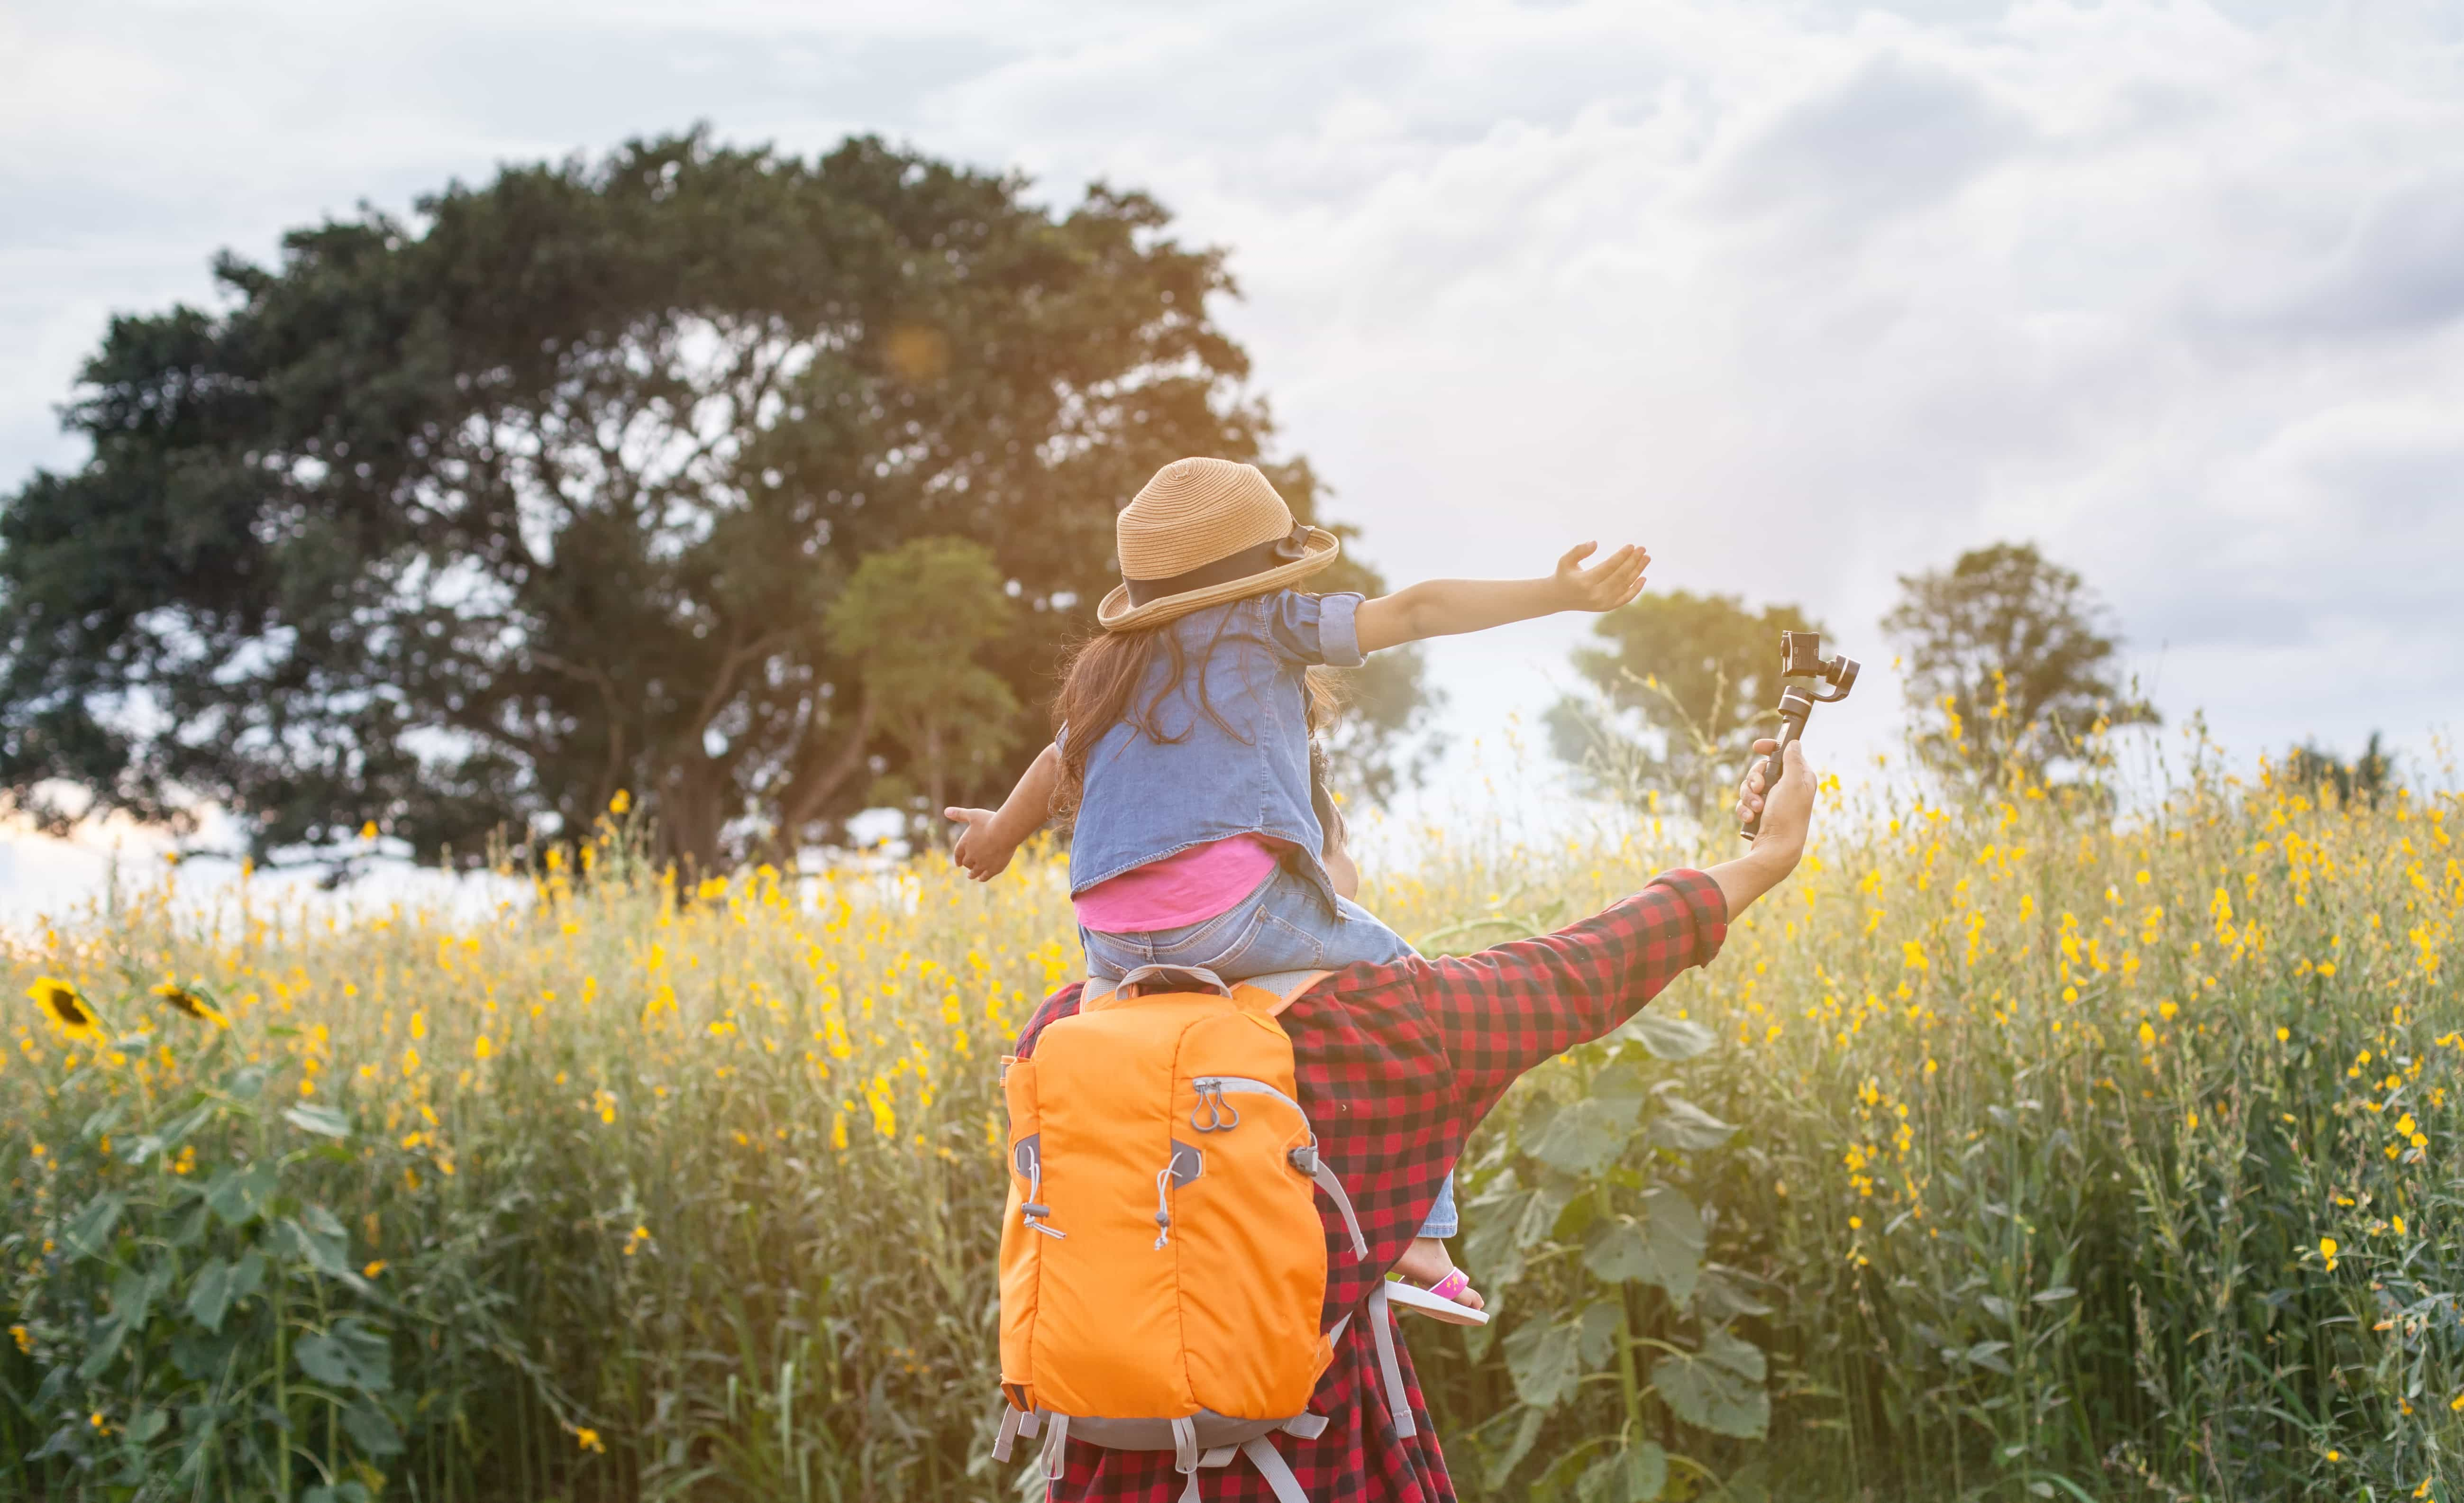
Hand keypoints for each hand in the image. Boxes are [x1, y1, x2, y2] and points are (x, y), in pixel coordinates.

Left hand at [943, 807, 1016, 880]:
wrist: (1004, 832)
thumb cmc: (990, 821)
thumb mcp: (973, 815)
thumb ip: (959, 814)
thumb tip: (946, 811)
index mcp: (964, 843)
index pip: (958, 854)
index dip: (958, 858)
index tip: (958, 864)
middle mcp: (971, 855)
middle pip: (967, 863)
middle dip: (967, 865)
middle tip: (968, 867)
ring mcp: (981, 863)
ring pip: (974, 872)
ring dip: (972, 874)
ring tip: (972, 876)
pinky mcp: (993, 869)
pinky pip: (985, 876)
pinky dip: (982, 878)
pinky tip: (981, 878)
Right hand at [1550, 541, 1649, 612]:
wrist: (1558, 598)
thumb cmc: (1564, 574)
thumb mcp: (1565, 560)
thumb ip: (1579, 550)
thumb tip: (1595, 543)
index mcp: (1585, 582)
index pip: (1609, 567)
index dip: (1621, 556)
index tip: (1631, 546)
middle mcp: (1595, 595)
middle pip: (1620, 575)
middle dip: (1633, 561)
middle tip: (1642, 549)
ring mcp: (1602, 603)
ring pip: (1625, 585)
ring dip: (1637, 571)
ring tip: (1646, 558)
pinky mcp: (1606, 607)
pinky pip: (1625, 598)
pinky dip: (1636, 589)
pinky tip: (1643, 578)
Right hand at [1734, 737, 1813, 865]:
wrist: (1776, 850)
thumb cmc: (1788, 816)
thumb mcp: (1792, 784)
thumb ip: (1793, 761)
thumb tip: (1795, 743)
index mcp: (1799, 778)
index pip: (1784, 754)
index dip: (1770, 748)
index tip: (1757, 746)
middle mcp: (1787, 788)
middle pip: (1761, 769)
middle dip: (1754, 779)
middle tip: (1758, 788)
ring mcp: (1772, 801)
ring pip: (1750, 786)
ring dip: (1748, 796)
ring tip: (1756, 809)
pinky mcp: (1760, 813)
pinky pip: (1745, 802)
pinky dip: (1745, 809)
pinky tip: (1750, 818)